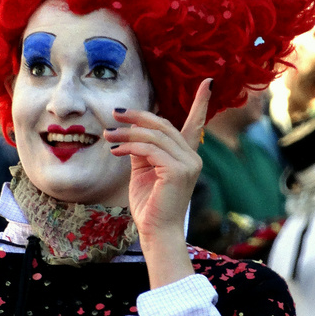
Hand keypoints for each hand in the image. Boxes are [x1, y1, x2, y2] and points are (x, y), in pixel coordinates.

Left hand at [104, 79, 212, 286]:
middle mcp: (192, 158)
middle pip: (164, 125)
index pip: (196, 125)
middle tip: (114, 113)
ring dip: (126, 133)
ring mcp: (188, 164)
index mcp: (187, 157)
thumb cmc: (149, 205)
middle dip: (137, 117)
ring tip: (107, 135)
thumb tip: (130, 131)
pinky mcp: (178, 171)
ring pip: (154, 136)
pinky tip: (115, 150)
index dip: (201, 104)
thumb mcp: (144, 171)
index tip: (207, 83)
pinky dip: (129, 147)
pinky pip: (150, 149)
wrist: (156, 232)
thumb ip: (143, 150)